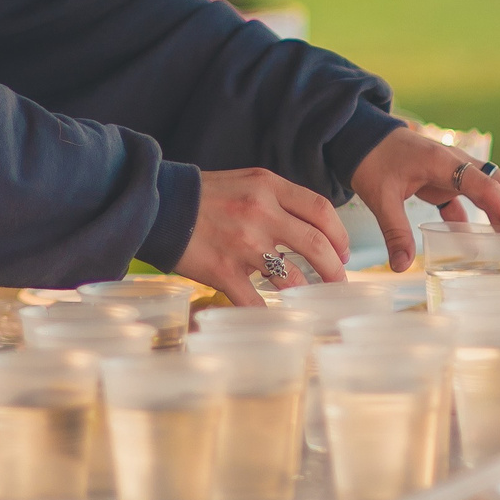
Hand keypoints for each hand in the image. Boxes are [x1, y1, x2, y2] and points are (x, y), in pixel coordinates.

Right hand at [176, 168, 352, 306]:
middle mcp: (260, 212)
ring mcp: (243, 243)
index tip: (344, 252)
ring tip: (308, 299)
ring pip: (292, 276)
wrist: (156, 205)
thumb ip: (275, 198)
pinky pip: (255, 300)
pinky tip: (275, 318)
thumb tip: (307, 226)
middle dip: (335, 269)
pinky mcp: (223, 270)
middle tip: (339, 282)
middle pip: (316, 245)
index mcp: (268, 186)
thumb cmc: (202, 196)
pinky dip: (269, 313)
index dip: (339, 235)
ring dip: (304, 292)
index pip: (321, 210)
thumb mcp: (244, 182)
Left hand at [349, 127, 499, 271]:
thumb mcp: (380, 196)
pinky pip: (472, 201)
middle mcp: (458, 164)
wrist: (361, 136)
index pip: (488, 189)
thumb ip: (394, 231)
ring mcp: (454, 171)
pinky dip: (482, 221)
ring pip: (492, 194)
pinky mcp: (446, 180)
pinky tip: (484, 245)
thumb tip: (401, 267)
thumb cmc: (372, 160)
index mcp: (446, 163)